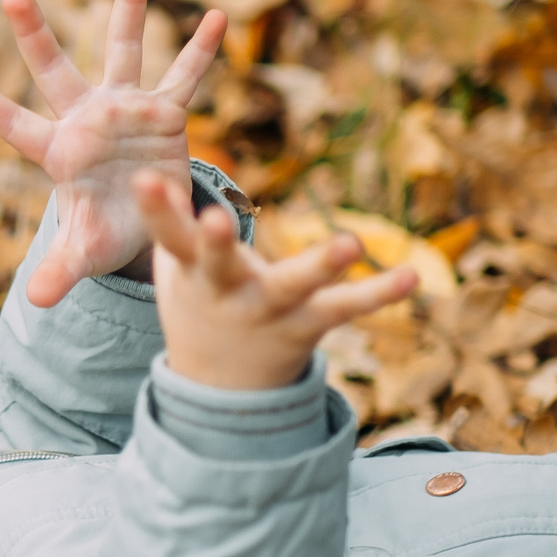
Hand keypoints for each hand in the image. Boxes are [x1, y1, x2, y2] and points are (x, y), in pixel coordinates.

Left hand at [0, 0, 225, 308]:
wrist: (144, 220)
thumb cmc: (105, 233)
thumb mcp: (84, 253)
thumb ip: (61, 271)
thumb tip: (37, 305)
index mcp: (58, 152)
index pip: (15, 125)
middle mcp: (85, 118)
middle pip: (54, 70)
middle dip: (33, 33)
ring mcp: (125, 107)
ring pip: (124, 47)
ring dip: (128, 4)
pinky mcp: (165, 111)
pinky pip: (185, 75)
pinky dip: (201, 48)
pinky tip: (220, 16)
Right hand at [135, 171, 419, 391]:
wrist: (222, 387)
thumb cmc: (199, 301)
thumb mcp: (176, 266)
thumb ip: (168, 219)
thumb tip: (149, 168)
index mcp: (191, 272)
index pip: (168, 235)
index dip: (155, 209)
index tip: (144, 179)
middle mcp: (227, 291)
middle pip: (219, 263)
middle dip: (215, 242)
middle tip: (213, 220)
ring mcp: (269, 309)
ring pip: (292, 285)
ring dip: (320, 265)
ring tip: (350, 242)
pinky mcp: (306, 324)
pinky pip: (345, 308)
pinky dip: (379, 294)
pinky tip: (412, 275)